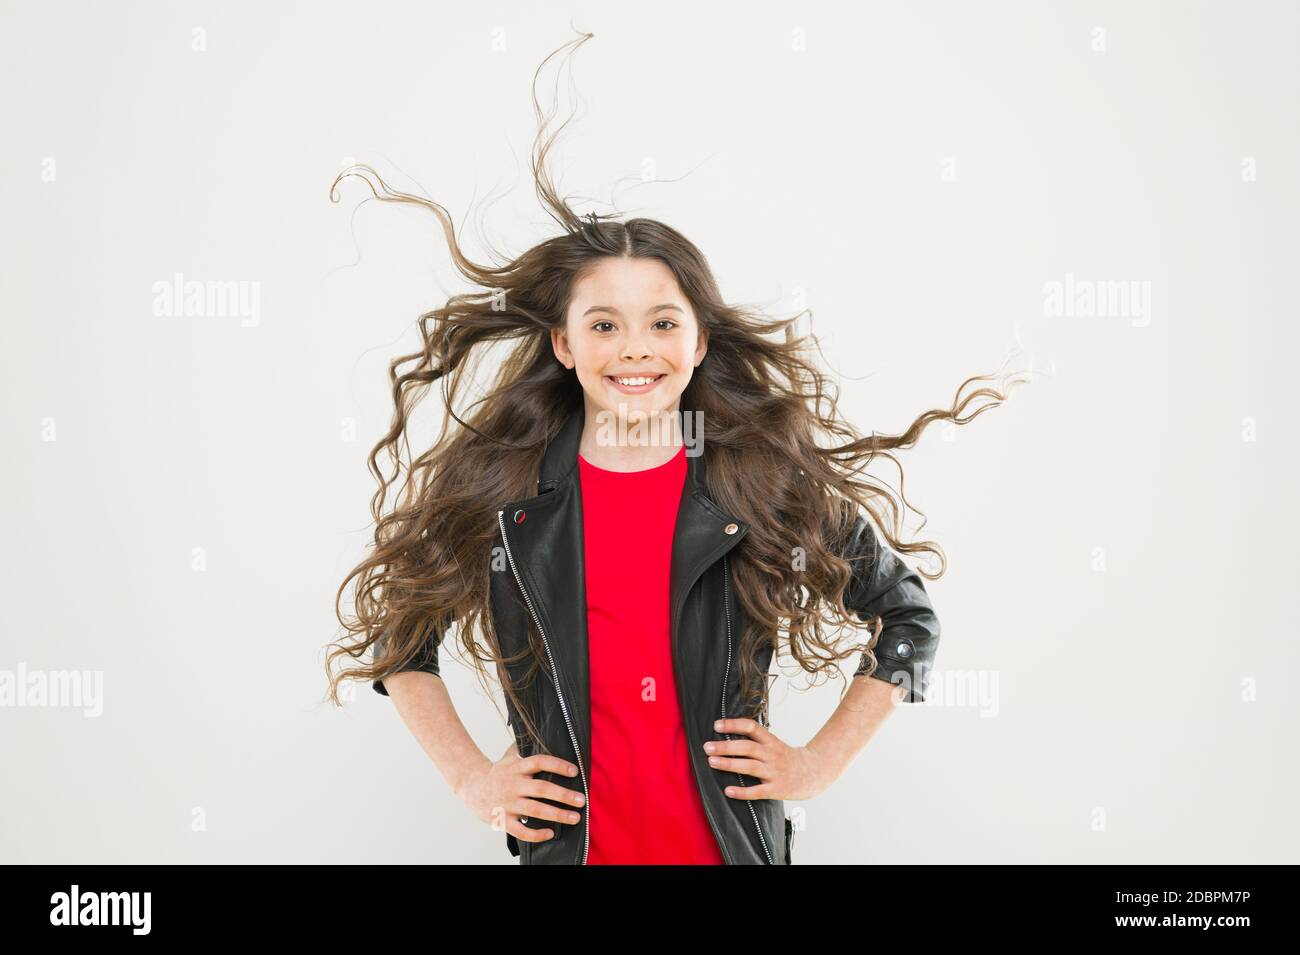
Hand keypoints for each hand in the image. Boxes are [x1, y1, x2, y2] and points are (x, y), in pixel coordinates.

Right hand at [459, 742, 585, 844]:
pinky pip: (521, 830)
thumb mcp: (508, 756)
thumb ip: (525, 747)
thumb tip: (543, 734)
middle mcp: (514, 784)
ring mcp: (508, 803)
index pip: (539, 762)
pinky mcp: (503, 819)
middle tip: (581, 800)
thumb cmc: (496, 772)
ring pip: (535, 810)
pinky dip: (536, 834)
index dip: (558, 765)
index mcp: (517, 767)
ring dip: (557, 814)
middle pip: (541, 788)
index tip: (574, 771)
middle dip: (563, 795)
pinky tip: (550, 833)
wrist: (471, 786)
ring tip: (575, 817)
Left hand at [705, 718, 834, 800]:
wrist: (815, 773)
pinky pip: (758, 791)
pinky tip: (728, 791)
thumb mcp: (775, 744)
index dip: (733, 724)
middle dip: (725, 746)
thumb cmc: (789, 758)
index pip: (751, 727)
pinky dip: (742, 792)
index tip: (717, 725)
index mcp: (771, 741)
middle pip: (747, 747)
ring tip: (712, 762)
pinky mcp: (777, 789)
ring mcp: (775, 772)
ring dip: (729, 764)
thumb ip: (756, 740)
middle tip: (707, 747)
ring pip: (750, 766)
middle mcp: (772, 754)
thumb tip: (728, 735)